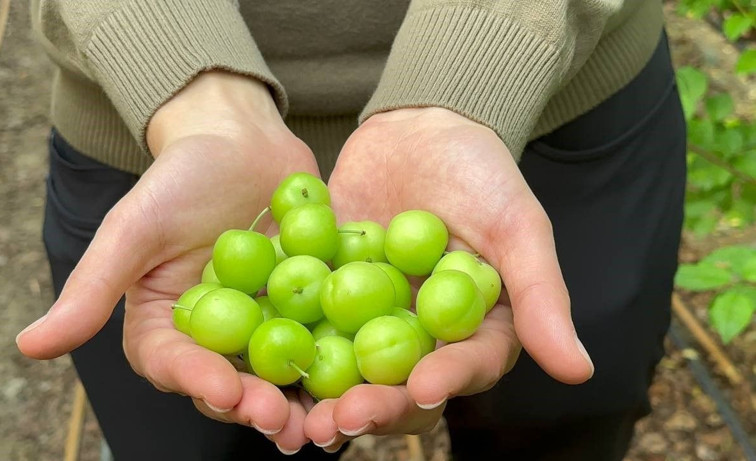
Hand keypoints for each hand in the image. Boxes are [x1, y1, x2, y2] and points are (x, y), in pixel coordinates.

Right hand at [17, 71, 316, 452]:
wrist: (240, 140)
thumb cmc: (179, 178)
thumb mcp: (132, 229)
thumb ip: (92, 288)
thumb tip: (28, 346)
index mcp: (168, 326)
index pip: (175, 365)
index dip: (196, 383)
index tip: (222, 391)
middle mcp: (218, 336)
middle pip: (233, 381)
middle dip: (255, 405)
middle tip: (280, 421)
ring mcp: (267, 323)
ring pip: (282, 370)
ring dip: (301, 399)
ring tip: (322, 421)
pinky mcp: (310, 305)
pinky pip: (327, 334)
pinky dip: (342, 355)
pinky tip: (363, 372)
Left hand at [304, 107, 593, 450]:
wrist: (419, 127)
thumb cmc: (482, 172)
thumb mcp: (517, 226)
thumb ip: (540, 295)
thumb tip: (578, 370)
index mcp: (470, 329)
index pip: (462, 366)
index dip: (444, 381)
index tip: (422, 390)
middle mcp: (417, 334)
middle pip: (396, 383)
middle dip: (371, 405)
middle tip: (342, 420)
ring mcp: (366, 317)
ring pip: (344, 366)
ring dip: (319, 394)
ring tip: (293, 417)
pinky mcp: (324, 292)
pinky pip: (302, 320)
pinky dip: (281, 340)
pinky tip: (252, 358)